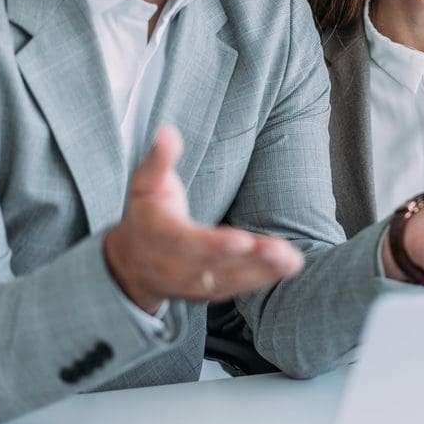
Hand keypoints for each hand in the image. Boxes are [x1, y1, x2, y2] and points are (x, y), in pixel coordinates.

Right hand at [103, 126, 302, 311]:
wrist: (131, 262)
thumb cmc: (146, 213)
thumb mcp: (145, 183)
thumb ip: (158, 159)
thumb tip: (166, 131)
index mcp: (160, 238)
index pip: (188, 244)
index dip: (214, 245)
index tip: (241, 240)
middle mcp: (175, 268)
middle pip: (215, 266)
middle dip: (249, 260)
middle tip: (279, 251)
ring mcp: (193, 285)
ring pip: (230, 280)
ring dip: (263, 271)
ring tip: (292, 260)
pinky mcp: (209, 292)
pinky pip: (238, 287)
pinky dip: (263, 279)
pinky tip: (288, 266)